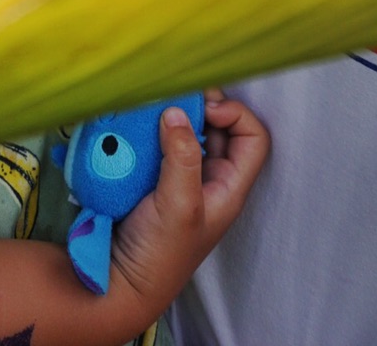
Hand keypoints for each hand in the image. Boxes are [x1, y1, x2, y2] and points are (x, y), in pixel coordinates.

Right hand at [107, 91, 269, 326]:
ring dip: (178, 114)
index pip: (253, 137)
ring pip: (192, 131)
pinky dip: (156, 127)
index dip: (236, 115)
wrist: (122, 279)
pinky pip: (164, 141)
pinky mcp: (157, 175)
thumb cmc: (160, 252)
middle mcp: (211, 178)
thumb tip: (177, 112)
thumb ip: (183, 158)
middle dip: (204, 106)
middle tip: (179, 97)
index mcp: (229, 187)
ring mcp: (184, 176)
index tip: (205, 109)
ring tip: (158, 105)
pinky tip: (141, 122)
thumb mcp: (180, 206)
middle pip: (223, 128)